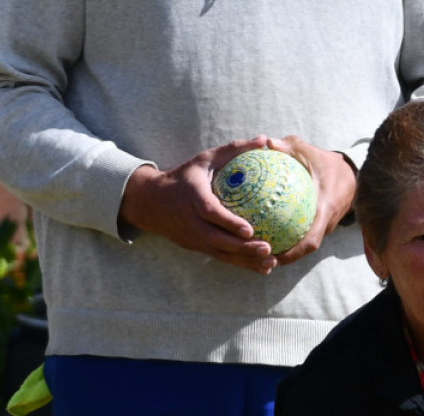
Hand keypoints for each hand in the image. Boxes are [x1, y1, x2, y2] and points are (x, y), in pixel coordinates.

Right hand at [117, 139, 266, 268]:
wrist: (152, 203)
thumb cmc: (185, 177)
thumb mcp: (205, 159)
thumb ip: (234, 150)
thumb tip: (263, 140)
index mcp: (193, 198)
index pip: (210, 213)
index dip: (228, 222)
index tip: (249, 229)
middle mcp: (192, 222)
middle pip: (218, 239)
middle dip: (243, 247)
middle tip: (267, 248)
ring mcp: (194, 238)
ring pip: (222, 253)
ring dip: (246, 261)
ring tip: (271, 262)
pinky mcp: (198, 248)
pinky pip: (222, 258)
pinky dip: (242, 264)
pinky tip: (263, 267)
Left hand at [238, 135, 357, 270]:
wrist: (351, 174)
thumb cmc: (327, 162)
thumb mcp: (309, 151)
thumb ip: (290, 146)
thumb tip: (268, 142)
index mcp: (325, 210)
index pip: (311, 239)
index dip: (294, 252)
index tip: (276, 257)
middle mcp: (325, 224)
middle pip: (304, 250)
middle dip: (284, 259)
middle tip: (261, 261)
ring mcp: (323, 227)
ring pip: (303, 246)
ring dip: (284, 253)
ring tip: (260, 255)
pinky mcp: (319, 226)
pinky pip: (302, 236)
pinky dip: (287, 240)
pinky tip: (266, 236)